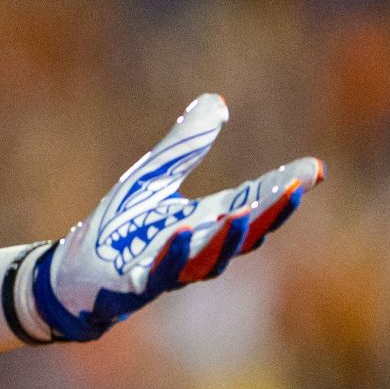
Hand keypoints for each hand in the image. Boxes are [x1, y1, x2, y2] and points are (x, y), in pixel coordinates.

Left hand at [15, 94, 320, 342]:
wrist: (72, 277)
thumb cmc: (118, 228)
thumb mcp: (152, 176)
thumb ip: (186, 144)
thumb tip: (217, 101)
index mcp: (204, 224)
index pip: (252, 205)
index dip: (284, 189)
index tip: (317, 168)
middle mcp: (193, 252)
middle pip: (240, 237)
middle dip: (269, 215)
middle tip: (295, 190)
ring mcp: (164, 273)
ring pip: (204, 263)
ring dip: (224, 241)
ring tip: (241, 215)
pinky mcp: (130, 287)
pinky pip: (155, 275)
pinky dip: (172, 257)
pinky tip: (184, 232)